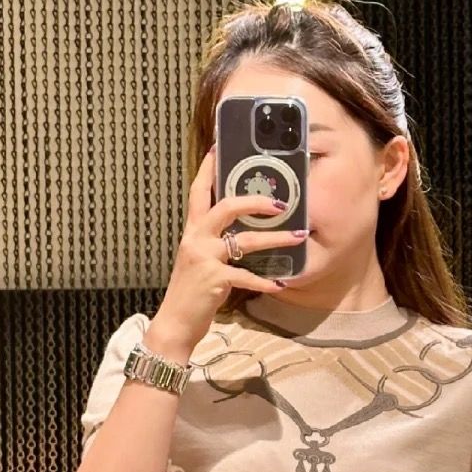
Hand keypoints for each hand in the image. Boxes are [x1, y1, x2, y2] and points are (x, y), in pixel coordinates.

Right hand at [151, 148, 304, 349]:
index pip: (197, 192)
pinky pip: (246, 275)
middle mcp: (196, 239)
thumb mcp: (199, 260)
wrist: (174, 323)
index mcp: (192, 231)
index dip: (208, 169)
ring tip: (298, 237)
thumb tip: (242, 232)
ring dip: (275, 239)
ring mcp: (204, 258)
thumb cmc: (191, 292)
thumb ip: (215, 243)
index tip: (218, 148)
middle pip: (225, 206)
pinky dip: (265, 279)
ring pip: (245, 240)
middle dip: (255, 201)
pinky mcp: (214, 279)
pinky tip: (280, 283)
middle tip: (280, 203)